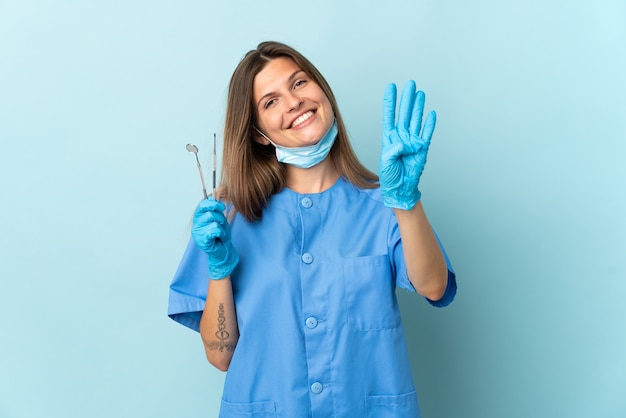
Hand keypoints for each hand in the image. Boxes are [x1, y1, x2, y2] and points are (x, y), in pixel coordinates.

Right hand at [192, 197, 238, 278]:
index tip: (222, 207)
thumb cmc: (221, 235)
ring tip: (221, 233)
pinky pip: (214, 230)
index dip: (212, 203)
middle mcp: (196, 225)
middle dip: (219, 217)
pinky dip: (221, 233)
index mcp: (199, 218)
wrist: (224, 251)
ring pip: (214, 222)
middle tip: (222, 224)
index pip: (201, 205)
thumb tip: (214, 194)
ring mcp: (198, 233)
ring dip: (222, 227)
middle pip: (208, 212)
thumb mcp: (220, 219)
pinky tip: (220, 238)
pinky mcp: (202, 241)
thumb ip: (216, 209)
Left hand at [380, 80, 435, 209]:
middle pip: (404, 113)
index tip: (391, 87)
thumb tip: (403, 143)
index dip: (390, 101)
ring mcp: (412, 141)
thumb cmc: (390, 176)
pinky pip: (427, 133)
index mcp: (389, 138)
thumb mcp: (386, 162)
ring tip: (419, 93)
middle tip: (410, 84)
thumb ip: (393, 150)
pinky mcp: (423, 148)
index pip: (389, 115)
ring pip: (416, 119)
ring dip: (418, 106)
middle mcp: (401, 136)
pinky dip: (429, 124)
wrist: (401, 188)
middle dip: (407, 98)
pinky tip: (431, 113)